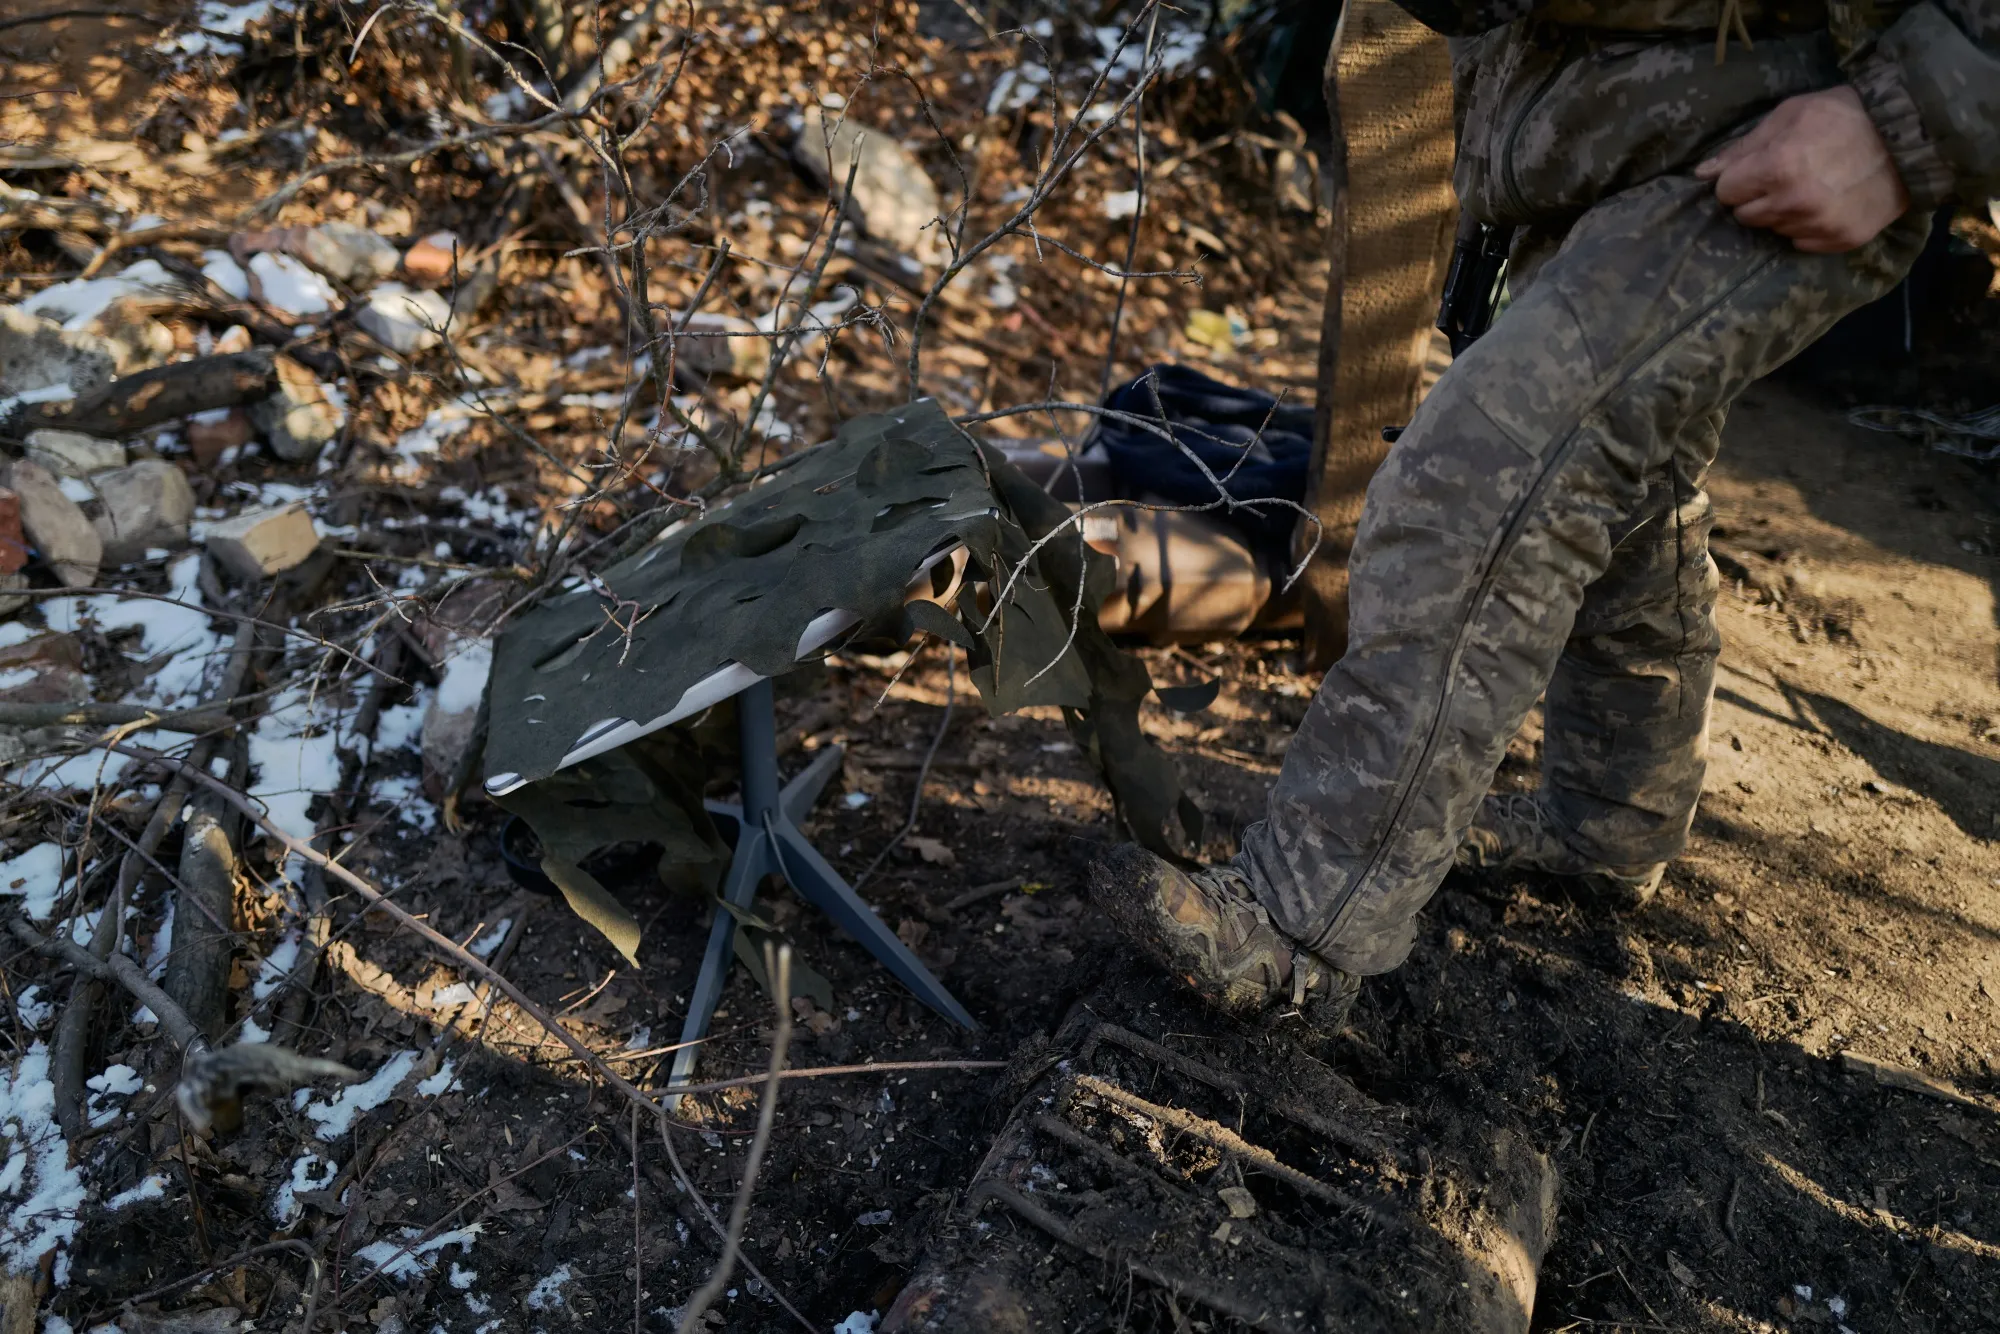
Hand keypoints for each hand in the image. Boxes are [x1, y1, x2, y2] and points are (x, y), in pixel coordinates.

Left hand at [1694, 86, 1909, 253]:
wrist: (1908, 134)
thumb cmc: (1842, 116)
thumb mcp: (1789, 115)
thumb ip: (1742, 148)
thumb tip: (1701, 174)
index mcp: (1777, 167)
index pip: (1726, 192)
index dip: (1738, 178)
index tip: (1757, 167)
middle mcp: (1794, 203)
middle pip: (1745, 215)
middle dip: (1757, 196)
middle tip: (1787, 175)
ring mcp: (1819, 225)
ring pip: (1773, 229)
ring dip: (1782, 211)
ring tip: (1812, 185)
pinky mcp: (1840, 240)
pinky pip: (1801, 242)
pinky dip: (1807, 226)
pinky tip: (1827, 202)